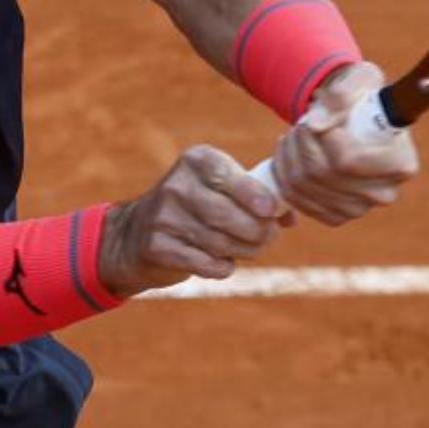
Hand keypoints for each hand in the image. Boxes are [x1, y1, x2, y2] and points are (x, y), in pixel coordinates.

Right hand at [100, 146, 284, 297]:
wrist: (137, 233)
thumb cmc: (196, 207)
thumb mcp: (221, 189)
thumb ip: (258, 196)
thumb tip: (291, 215)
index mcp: (196, 160)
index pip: (229, 176)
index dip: (254, 196)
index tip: (272, 212)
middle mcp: (176, 185)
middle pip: (228, 215)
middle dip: (257, 232)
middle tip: (268, 238)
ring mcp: (163, 216)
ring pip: (220, 242)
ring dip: (244, 251)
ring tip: (249, 249)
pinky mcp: (157, 247)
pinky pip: (205, 263)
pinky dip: (222, 267)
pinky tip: (223, 263)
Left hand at [269, 62, 419, 225]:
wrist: (356, 118)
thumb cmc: (361, 96)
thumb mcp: (358, 79)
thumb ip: (340, 95)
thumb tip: (315, 124)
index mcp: (401, 164)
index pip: (348, 160)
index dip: (323, 136)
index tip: (320, 116)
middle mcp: (384, 193)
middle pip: (322, 173)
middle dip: (301, 142)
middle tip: (301, 123)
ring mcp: (359, 209)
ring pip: (304, 185)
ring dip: (289, 155)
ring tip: (295, 135)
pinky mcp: (336, 216)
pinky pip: (297, 199)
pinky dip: (284, 174)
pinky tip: (290, 154)